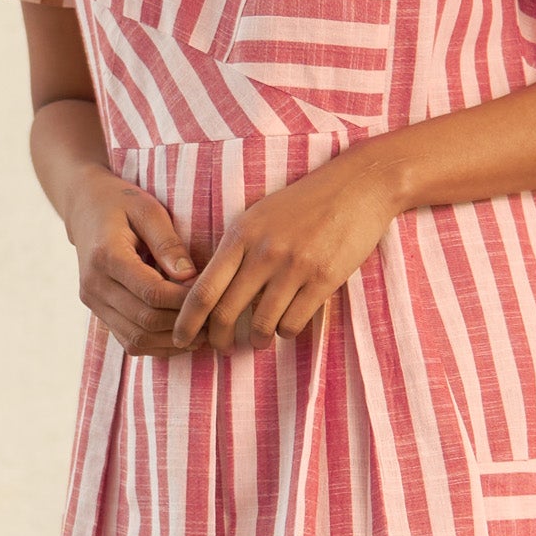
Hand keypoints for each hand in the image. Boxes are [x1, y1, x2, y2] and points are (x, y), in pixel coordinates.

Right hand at [65, 168, 198, 356]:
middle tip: (214, 319)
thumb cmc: (121, 203)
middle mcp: (94, 285)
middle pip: (145, 320)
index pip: (151, 292)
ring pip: (137, 338)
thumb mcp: (148, 209)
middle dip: (183, 323)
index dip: (185, 300)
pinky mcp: (99, 313)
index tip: (212, 295)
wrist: (84, 209)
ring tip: (203, 332)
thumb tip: (189, 276)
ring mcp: (93, 303)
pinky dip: (158, 345)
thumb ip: (167, 242)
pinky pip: (130, 342)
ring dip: (172, 341)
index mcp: (106, 256)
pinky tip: (182, 335)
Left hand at [171, 145, 400, 353]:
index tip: (178, 338)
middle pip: (225, 313)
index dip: (186, 321)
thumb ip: (236, 249)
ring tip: (257, 341)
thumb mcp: (259, 215)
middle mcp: (263, 252)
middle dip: (217, 340)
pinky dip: (285, 332)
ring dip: (256, 341)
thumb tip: (212, 292)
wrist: (357, 186)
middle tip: (219, 349)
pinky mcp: (324, 279)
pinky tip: (286, 325)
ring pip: (261, 325)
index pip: (203, 289)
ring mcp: (294, 267)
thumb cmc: (304, 203)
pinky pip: (294, 323)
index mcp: (241, 234)